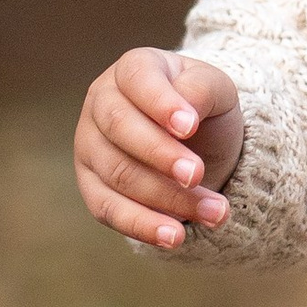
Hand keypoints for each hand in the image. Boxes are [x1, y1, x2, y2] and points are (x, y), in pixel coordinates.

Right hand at [74, 47, 242, 249]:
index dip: (161, 103)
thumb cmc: (204, 109)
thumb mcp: (217, 90)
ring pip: (119, 173)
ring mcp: (90, 145)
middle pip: (120, 127)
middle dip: (161, 155)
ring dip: (168, 197)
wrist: (200, 144)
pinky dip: (142, 225)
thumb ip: (202, 91)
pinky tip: (175, 236)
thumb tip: (185, 117)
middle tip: (198, 174)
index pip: (138, 78)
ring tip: (216, 212)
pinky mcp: (91, 187)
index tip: (190, 126)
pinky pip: (109, 210)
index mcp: (134, 69)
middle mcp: (102, 103)